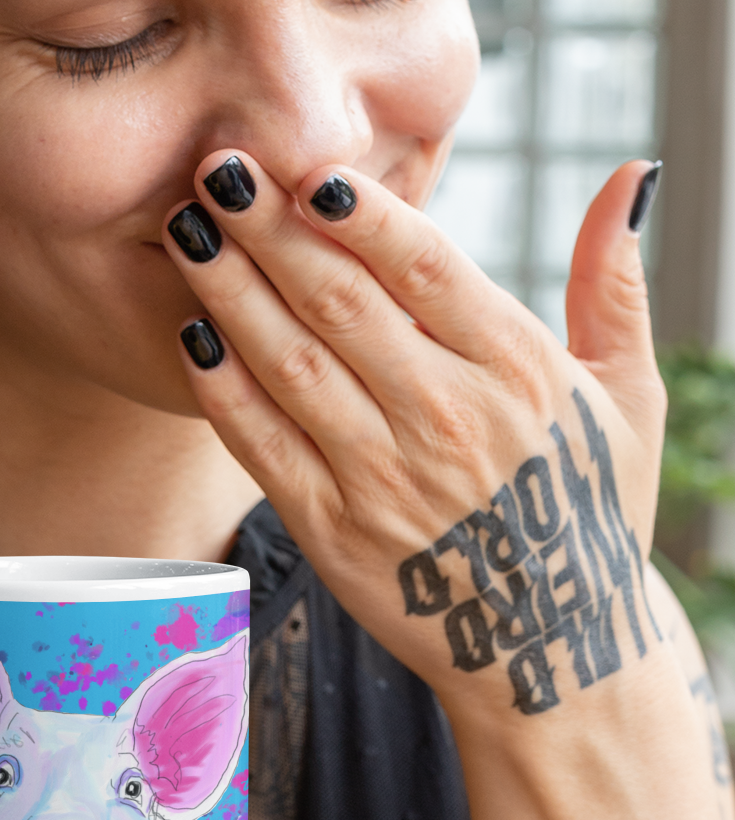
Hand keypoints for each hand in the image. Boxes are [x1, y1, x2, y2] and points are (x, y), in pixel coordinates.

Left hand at [164, 153, 668, 728]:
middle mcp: (449, 417)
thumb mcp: (627, 396)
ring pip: (291, 362)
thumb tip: (634, 172)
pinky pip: (264, 444)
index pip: (426, 267)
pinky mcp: (333, 530)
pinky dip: (223, 388)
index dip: (361, 212)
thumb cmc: (590, 509)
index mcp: (519, 369)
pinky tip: (191, 334)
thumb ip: (614, 282)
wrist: (554, 653)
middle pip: (340, 301)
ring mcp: (384, 477)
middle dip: (269, 226)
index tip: (311, 166)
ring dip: (229, 289)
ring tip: (185, 228)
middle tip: (217, 166)